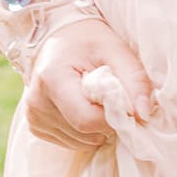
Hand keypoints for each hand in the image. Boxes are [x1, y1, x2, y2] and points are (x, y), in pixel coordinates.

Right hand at [24, 15, 156, 150]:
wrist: (60, 35)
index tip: (124, 101)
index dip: (113, 116)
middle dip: (105, 121)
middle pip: (83, 133)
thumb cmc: (88, 39)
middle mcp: (36, 102)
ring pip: (78, 142)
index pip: (87, 119)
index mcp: (52, 80)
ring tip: (95, 99)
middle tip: (110, 97)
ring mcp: (33, 116)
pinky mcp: (35, 125)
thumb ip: (134, 79)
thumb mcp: (115, 49)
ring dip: (95, 128)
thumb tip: (143, 114)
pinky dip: (82, 130)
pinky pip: (68, 141)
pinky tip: (83, 106)